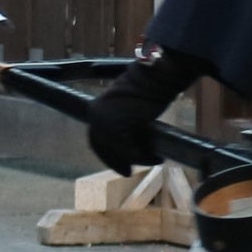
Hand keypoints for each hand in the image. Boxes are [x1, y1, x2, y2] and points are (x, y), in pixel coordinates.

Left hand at [84, 47, 207, 177]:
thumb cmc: (145, 89)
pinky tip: (157, 159)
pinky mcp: (120, 128)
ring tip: (153, 161)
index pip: (96, 140)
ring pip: (119, 151)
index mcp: (94, 111)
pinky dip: (144, 157)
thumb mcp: (125, 107)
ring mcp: (106, 123)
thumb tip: (128, 141)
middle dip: (116, 162)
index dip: (106, 154)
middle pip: (104, 148)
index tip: (118, 164)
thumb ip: (120, 122)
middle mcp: (96, 117)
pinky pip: (131, 150)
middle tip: (128, 172)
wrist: (153, 78)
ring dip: (136, 160)